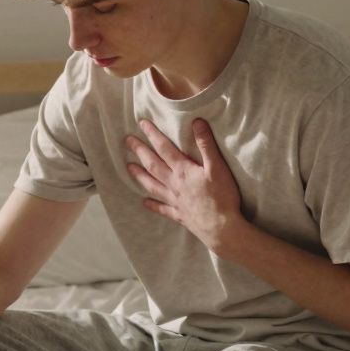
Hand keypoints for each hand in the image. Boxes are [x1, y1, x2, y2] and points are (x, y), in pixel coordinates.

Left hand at [125, 118, 245, 253]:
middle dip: (140, 151)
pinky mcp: (179, 215)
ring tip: (128, 167)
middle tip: (127, 141)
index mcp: (182, 171)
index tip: (142, 124)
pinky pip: (162, 209)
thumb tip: (197, 122)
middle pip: (153, 165)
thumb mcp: (217, 167)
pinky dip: (153, 205)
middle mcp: (174, 184)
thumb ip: (206, 145)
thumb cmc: (222, 197)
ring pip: (152, 185)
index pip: (164, 148)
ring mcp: (174, 201)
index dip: (153, 135)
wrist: (221, 228)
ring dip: (139, 175)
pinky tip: (144, 203)